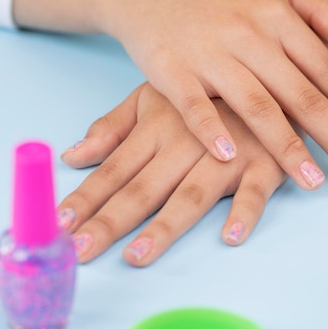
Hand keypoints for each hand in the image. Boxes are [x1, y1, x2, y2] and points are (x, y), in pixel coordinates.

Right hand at [14, 0, 327, 189]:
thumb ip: (320, 10)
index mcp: (278, 18)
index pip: (327, 68)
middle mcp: (250, 37)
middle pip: (301, 96)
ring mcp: (210, 54)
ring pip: (256, 106)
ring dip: (287, 147)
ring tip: (314, 182)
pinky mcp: (172, 70)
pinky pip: (195, 106)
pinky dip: (211, 131)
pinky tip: (229, 157)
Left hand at [57, 83, 285, 265]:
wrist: (268, 72)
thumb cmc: (205, 92)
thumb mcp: (153, 98)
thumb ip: (113, 127)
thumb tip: (71, 155)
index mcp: (156, 128)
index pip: (113, 170)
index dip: (85, 199)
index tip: (59, 227)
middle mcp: (185, 144)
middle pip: (143, 189)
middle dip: (110, 221)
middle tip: (81, 251)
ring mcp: (226, 156)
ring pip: (191, 195)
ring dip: (164, 226)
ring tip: (137, 256)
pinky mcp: (264, 164)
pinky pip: (255, 192)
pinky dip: (244, 212)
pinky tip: (230, 236)